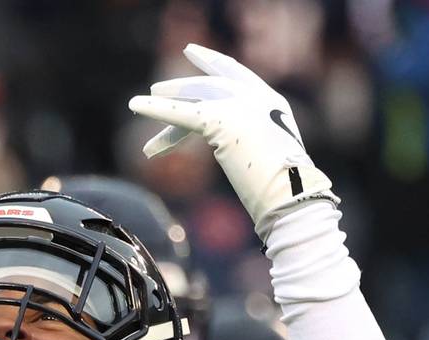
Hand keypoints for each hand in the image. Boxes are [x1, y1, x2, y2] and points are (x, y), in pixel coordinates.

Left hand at [129, 44, 335, 241]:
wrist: (291, 196)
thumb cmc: (284, 190)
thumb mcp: (270, 158)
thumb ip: (252, 146)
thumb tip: (237, 158)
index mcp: (273, 104)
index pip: (237, 75)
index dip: (213, 63)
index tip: (192, 53)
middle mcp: (258, 98)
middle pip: (212, 84)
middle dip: (182, 85)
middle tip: (157, 88)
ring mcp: (242, 106)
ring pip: (195, 97)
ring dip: (165, 100)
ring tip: (138, 105)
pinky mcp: (221, 121)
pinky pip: (182, 113)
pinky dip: (156, 109)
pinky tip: (136, 104)